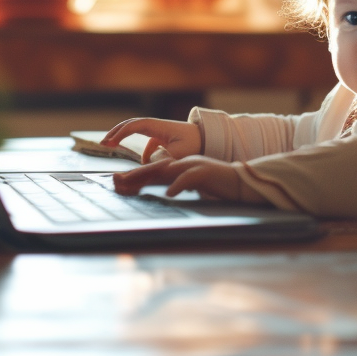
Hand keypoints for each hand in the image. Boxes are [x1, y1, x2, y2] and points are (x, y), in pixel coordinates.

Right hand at [101, 118, 200, 160]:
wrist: (209, 140)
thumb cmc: (195, 145)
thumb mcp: (178, 154)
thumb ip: (160, 159)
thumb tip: (145, 163)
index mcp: (159, 126)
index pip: (135, 125)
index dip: (120, 133)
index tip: (109, 142)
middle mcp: (157, 127)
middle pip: (132, 124)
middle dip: (116, 132)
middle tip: (103, 143)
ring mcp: (160, 132)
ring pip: (137, 133)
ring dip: (125, 138)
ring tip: (111, 146)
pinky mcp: (164, 140)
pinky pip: (148, 144)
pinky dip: (143, 152)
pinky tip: (143, 163)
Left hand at [112, 155, 262, 203]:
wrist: (242, 181)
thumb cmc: (218, 185)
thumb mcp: (194, 184)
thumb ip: (178, 184)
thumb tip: (164, 191)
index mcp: (180, 165)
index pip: (154, 170)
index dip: (135, 176)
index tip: (117, 183)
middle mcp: (183, 163)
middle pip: (154, 168)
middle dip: (133, 175)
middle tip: (114, 181)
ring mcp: (194, 166)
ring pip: (167, 170)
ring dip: (148, 176)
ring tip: (131, 183)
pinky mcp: (206, 173)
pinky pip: (189, 179)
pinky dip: (179, 185)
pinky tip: (170, 193)